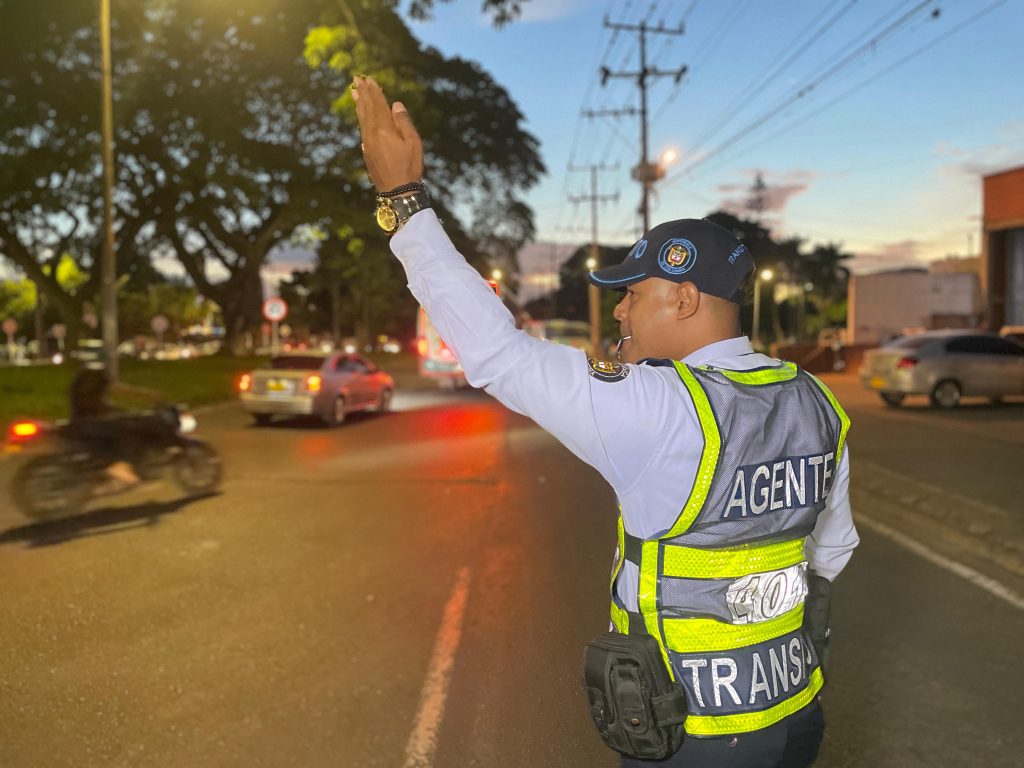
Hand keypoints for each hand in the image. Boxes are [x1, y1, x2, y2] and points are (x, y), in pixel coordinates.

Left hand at [352, 76, 423, 191]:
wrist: (397, 191)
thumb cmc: (409, 166)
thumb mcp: (413, 142)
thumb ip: (403, 122)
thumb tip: (395, 104)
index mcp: (384, 129)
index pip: (378, 105)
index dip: (374, 91)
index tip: (369, 79)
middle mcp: (372, 134)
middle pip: (367, 109)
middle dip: (363, 94)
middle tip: (356, 80)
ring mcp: (368, 144)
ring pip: (362, 119)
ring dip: (359, 105)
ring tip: (355, 93)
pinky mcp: (368, 153)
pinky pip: (363, 130)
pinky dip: (361, 119)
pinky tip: (361, 117)